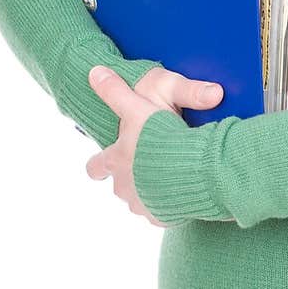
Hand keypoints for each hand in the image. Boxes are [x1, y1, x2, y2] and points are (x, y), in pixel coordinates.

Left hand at [85, 65, 223, 225]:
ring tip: (170, 178)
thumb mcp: (138, 107)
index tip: (100, 167)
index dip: (98, 165)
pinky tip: (185, 190)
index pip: (96, 166)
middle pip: (119, 188)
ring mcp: (144, 205)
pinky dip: (172, 204)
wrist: (194, 168)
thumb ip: (116, 92)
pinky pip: (165, 213)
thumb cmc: (163, 136)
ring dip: (152, 192)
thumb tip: (93, 71)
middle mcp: (125, 187)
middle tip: (146, 170)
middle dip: (130, 180)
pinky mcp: (165, 217)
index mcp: (117, 161)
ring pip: (141, 202)